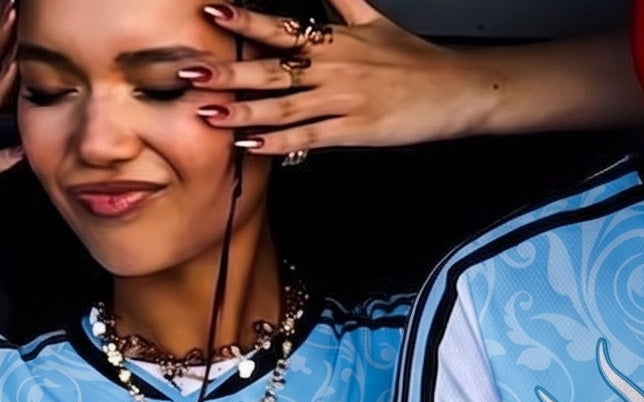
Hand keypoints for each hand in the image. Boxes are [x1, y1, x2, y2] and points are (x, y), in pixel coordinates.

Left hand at [182, 3, 476, 156]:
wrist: (452, 90)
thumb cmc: (412, 59)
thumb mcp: (372, 19)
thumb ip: (339, 0)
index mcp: (333, 40)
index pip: (281, 27)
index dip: (246, 21)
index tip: (214, 14)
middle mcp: (333, 68)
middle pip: (272, 69)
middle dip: (229, 71)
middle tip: (191, 73)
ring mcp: (343, 101)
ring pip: (285, 106)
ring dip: (244, 111)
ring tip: (209, 114)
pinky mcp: (355, 131)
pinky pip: (310, 137)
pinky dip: (280, 142)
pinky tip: (253, 145)